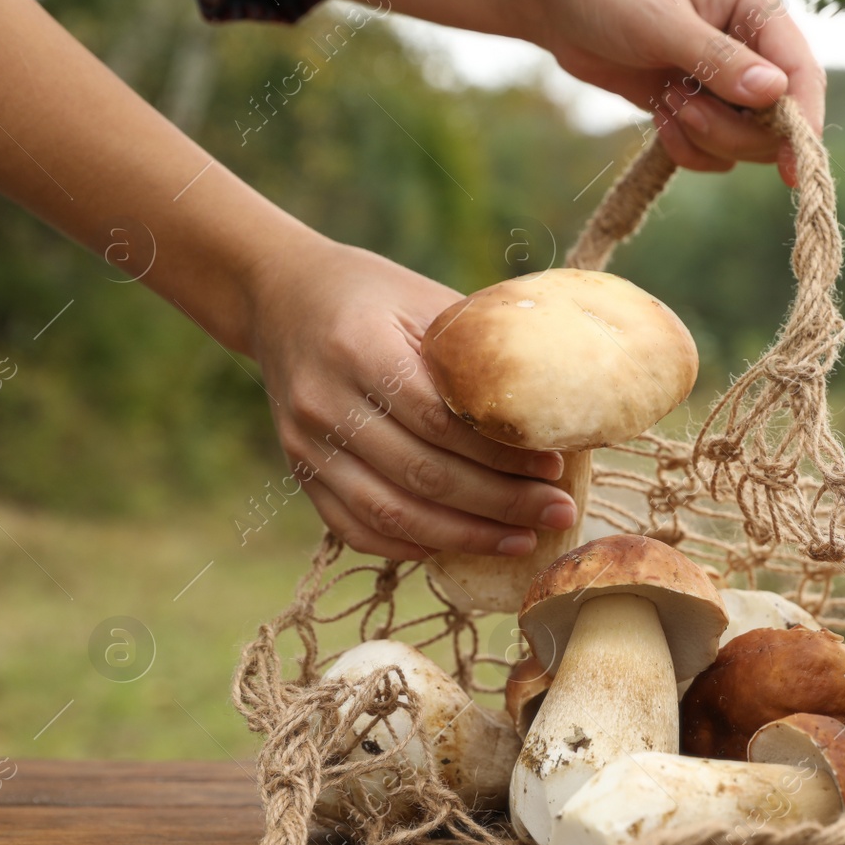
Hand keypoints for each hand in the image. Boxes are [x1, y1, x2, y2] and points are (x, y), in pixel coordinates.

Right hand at [247, 239, 577, 561]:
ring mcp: (306, 443)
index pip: (440, 420)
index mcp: (359, 348)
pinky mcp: (300, 470)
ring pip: (391, 512)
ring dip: (464, 536)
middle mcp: (325, 402)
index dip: (500, 454)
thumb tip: (560, 403)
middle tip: (560, 513)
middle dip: (500, 503)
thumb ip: (476, 353)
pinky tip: (460, 547)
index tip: (553, 467)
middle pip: (422, 474)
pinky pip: (355, 527)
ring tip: (523, 541)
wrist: (283, 296)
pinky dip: (410, 544)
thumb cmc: (376, 296)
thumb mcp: (426, 302)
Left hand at [530, 0, 825, 183]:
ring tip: (666, 101)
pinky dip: (689, 149)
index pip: (801, 74)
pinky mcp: (700, 109)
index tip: (792, 165)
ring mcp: (726, 83)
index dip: (803, 121)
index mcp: (757, 11)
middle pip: (778, 121)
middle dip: (732, 130)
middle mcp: (751, 49)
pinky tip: (660, 119)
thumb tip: (775, 94)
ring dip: (706, 137)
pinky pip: (715, 153)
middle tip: (684, 106)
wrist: (557, 6)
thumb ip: (719, 61)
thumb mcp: (663, 24)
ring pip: (747, 143)